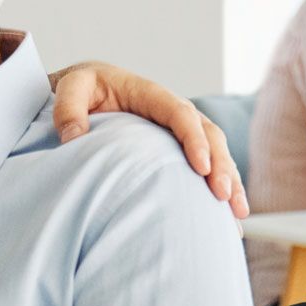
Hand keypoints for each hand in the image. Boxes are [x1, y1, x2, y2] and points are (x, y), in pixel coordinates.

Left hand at [49, 61, 247, 218]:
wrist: (84, 91)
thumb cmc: (79, 88)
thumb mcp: (69, 88)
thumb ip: (68, 109)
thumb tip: (73, 137)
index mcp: (149, 94)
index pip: (180, 114)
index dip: (194, 139)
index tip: (201, 168)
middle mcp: (171, 111)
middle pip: (208, 134)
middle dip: (220, 165)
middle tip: (222, 196)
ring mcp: (177, 131)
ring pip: (215, 151)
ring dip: (229, 180)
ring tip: (237, 213)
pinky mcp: (176, 148)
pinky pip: (205, 165)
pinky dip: (219, 187)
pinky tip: (226, 217)